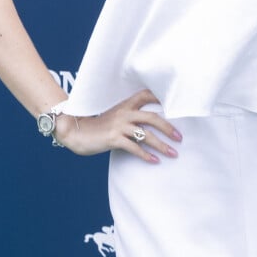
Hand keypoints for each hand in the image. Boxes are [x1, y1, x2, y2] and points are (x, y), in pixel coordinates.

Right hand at [54, 89, 181, 162]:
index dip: (162, 98)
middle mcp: (124, 113)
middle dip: (168, 127)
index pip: (147, 95)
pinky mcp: (113, 138)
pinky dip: (146, 155)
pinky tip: (155, 161)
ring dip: (162, 145)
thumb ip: (131, 117)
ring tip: (173, 153)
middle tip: (180, 138)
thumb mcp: (115, 116)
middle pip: (152, 117)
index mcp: (126, 105)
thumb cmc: (99, 126)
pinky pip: (134, 147)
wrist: (76, 131)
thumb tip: (151, 126)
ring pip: (146, 134)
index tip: (177, 106)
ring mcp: (119, 125)